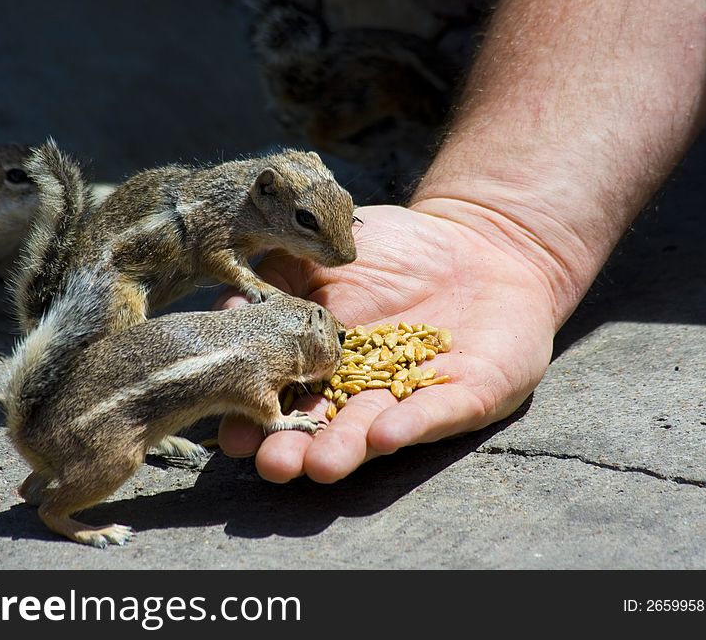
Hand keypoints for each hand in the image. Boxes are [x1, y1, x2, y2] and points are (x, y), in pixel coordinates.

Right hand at [218, 202, 557, 482]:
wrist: (479, 239)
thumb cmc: (393, 247)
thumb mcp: (321, 255)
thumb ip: (276, 281)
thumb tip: (225, 305)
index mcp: (323, 362)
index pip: (284, 394)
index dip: (258, 415)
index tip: (231, 435)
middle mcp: (363, 390)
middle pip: (325, 426)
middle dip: (298, 448)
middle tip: (273, 465)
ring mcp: (413, 395)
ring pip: (374, 429)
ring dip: (347, 448)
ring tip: (320, 466)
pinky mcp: (467, 394)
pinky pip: (438, 411)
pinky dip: (412, 423)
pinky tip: (385, 436)